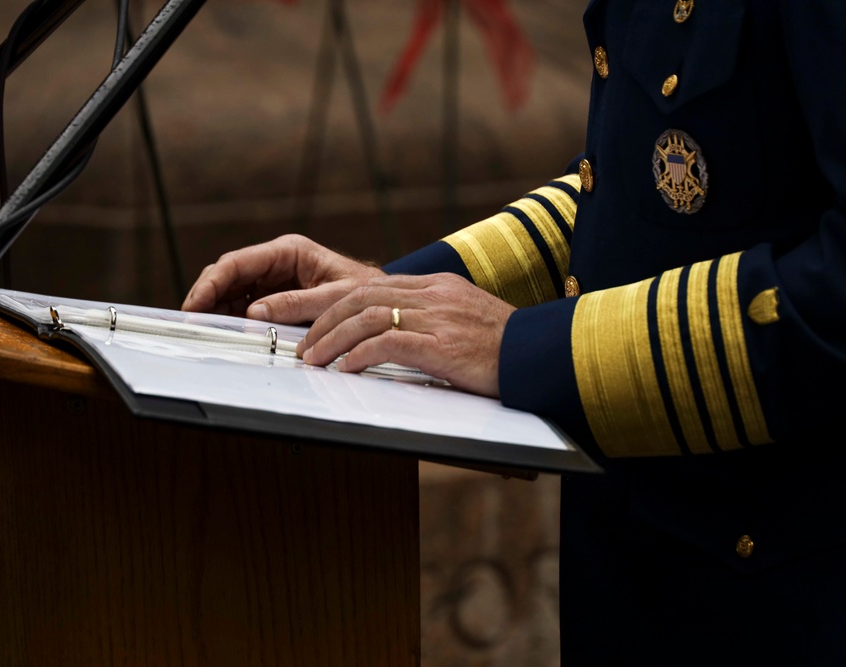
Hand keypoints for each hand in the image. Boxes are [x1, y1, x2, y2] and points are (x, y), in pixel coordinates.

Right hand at [182, 234, 384, 322]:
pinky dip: (233, 317)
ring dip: (217, 308)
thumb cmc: (367, 294)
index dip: (212, 282)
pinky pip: (246, 305)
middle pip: (229, 275)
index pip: (238, 262)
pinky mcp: (278, 297)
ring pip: (233, 291)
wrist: (384, 304)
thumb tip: (255, 313)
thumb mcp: (334, 298)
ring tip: (204, 328)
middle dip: (207, 295)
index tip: (196, 303)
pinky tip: (225, 331)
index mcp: (289, 251)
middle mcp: (278, 262)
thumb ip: (295, 304)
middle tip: (192, 320)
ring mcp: (275, 280)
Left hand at [296, 273, 515, 397]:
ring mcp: (438, 317)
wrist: (541, 355)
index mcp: (436, 285)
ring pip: (367, 317)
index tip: (315, 324)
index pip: (372, 286)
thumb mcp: (463, 318)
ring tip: (314, 360)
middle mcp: (433, 294)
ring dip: (332, 339)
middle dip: (323, 320)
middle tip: (304, 345)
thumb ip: (430, 316)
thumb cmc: (504, 346)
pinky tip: (346, 369)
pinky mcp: (443, 345)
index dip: (336, 304)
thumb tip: (393, 332)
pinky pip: (388, 343)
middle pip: (361, 297)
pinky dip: (360, 355)